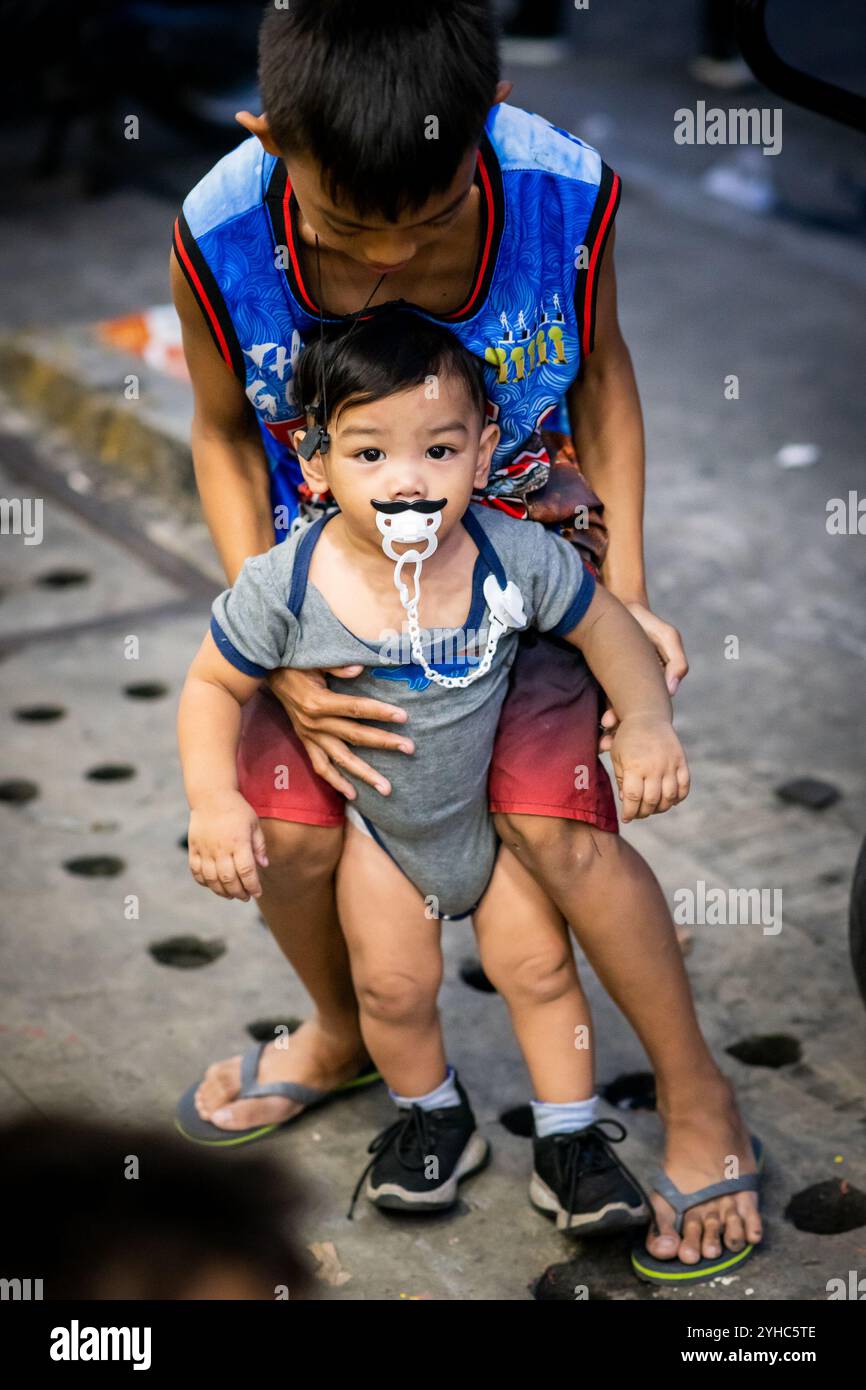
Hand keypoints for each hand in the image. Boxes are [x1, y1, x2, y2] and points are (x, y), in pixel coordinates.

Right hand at [188, 790, 268, 900]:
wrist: (211, 795)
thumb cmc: (236, 809)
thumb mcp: (254, 824)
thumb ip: (259, 846)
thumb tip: (263, 865)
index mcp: (239, 842)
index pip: (247, 872)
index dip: (253, 886)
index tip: (257, 893)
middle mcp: (221, 848)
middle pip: (229, 880)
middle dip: (239, 893)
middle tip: (245, 897)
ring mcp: (205, 849)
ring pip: (212, 879)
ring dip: (222, 892)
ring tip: (231, 895)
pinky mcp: (194, 848)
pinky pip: (196, 871)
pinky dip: (204, 882)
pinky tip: (213, 885)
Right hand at [267, 666, 414, 798]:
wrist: (269, 674)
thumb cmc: (296, 663)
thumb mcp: (315, 659)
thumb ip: (337, 665)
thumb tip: (359, 668)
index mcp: (319, 701)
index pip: (356, 708)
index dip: (381, 712)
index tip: (404, 716)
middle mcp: (315, 723)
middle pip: (355, 736)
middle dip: (384, 742)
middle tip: (410, 748)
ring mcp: (310, 736)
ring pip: (341, 759)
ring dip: (364, 774)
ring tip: (386, 788)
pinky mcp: (305, 742)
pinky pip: (321, 767)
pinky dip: (336, 782)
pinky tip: (353, 794)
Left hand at [599, 602, 687, 751]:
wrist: (621, 609)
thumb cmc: (647, 623)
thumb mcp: (667, 637)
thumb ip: (676, 661)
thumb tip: (671, 690)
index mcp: (657, 684)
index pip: (651, 711)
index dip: (638, 724)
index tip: (626, 730)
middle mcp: (640, 690)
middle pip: (632, 718)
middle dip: (620, 733)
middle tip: (607, 745)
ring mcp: (623, 687)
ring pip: (617, 714)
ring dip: (609, 729)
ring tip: (600, 741)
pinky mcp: (607, 681)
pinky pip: (604, 701)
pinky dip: (600, 714)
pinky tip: (593, 726)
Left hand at [609, 713, 689, 821]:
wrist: (647, 716)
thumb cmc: (628, 739)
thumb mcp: (617, 757)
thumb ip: (621, 781)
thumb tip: (628, 802)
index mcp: (634, 766)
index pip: (633, 798)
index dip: (630, 812)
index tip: (627, 818)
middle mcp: (654, 767)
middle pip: (651, 800)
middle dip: (643, 813)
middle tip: (638, 814)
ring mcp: (670, 764)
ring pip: (669, 797)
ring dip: (661, 808)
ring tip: (653, 808)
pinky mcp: (681, 761)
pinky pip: (684, 786)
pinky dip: (679, 797)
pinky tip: (671, 800)